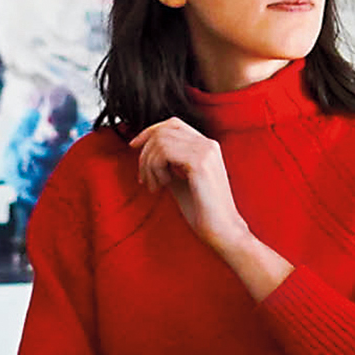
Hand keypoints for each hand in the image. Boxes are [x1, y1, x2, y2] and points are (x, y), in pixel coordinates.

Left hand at [133, 118, 246, 252]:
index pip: (172, 124)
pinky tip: (162, 185)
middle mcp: (208, 144)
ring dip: (149, 164)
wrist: (221, 229)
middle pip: (164, 130)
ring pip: (161, 141)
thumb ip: (167, 163)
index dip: (149, 132)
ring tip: (153, 185)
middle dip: (145, 152)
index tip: (134, 146)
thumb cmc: (202, 210)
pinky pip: (164, 153)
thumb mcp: (179, 180)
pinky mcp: (199, 162)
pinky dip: (155, 169)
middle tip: (142, 176)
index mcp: (206, 146)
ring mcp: (205, 151)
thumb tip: (145, 154)